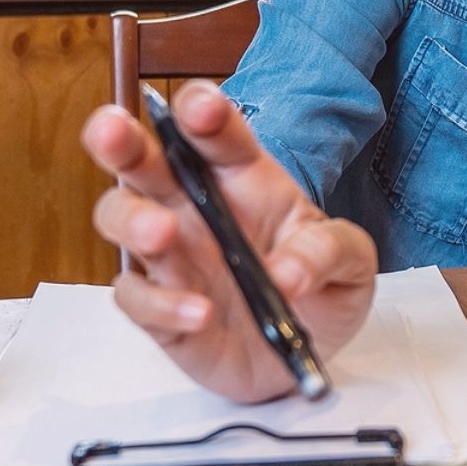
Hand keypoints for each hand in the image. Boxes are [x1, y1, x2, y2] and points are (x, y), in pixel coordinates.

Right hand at [83, 80, 377, 402]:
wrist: (304, 357)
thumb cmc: (321, 290)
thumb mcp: (352, 264)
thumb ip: (328, 252)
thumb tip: (288, 272)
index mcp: (244, 178)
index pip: (216, 133)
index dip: (202, 111)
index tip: (201, 109)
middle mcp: (196, 207)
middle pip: (143, 160)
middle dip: (120, 138)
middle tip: (114, 129)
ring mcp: (171, 255)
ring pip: (120, 217)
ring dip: (131, 219)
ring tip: (162, 232)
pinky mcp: (158, 307)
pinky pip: (136, 297)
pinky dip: (160, 303)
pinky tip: (199, 313)